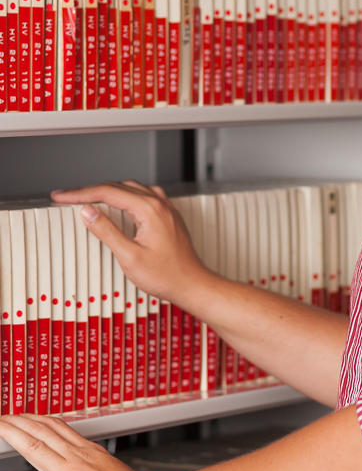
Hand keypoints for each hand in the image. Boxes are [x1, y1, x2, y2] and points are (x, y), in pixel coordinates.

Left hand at [0, 415, 160, 470]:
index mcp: (91, 453)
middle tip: (5, 416)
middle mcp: (79, 459)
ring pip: (34, 447)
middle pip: (42, 431)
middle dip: (19, 421)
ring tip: (0, 430)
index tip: (29, 416)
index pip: (59, 428)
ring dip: (13, 436)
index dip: (40, 420)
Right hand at [51, 180, 207, 305]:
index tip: (60, 197)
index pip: (107, 192)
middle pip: (118, 186)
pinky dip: (124, 195)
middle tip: (66, 197)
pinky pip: (143, 195)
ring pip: (131, 188)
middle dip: (90, 190)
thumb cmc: (166, 275)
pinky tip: (117, 202)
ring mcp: (166, 207)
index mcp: (149, 209)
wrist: (192, 284)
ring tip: (86, 198)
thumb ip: (106, 231)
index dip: (80, 193)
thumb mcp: (129, 256)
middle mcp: (159, 203)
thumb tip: (87, 211)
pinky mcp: (168, 215)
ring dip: (107, 190)